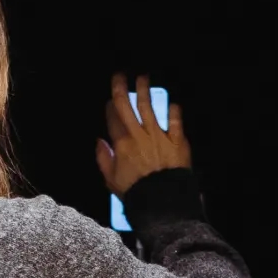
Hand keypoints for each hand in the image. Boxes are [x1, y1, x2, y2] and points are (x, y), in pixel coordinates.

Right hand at [96, 73, 190, 196]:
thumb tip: (100, 142)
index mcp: (121, 144)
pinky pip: (176, 121)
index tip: (110, 99)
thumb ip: (103, 159)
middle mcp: (139, 135)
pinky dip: (174, 111)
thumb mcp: (111, 180)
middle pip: (127, 107)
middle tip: (120, 76)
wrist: (162, 201)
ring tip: (143, 78)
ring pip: (149, 108)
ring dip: (145, 91)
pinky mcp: (177, 141)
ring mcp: (159, 136)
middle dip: (122, 89)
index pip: (113, 119)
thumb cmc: (135, 193)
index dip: (110, 107)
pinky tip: (173, 103)